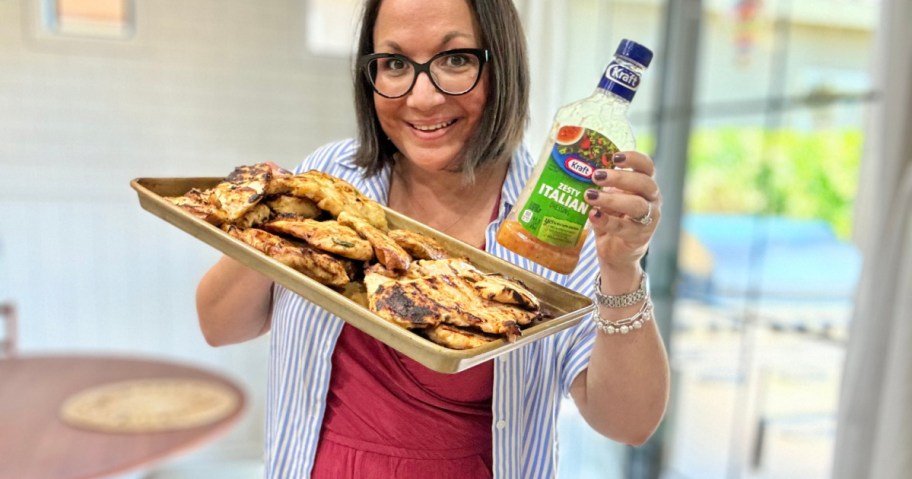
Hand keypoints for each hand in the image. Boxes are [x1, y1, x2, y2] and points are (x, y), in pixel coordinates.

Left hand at [585, 151, 660, 269]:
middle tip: (596, 176)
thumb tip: (577, 169)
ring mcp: (649, 219)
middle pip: (643, 183)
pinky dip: (606, 220)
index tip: (614, 156)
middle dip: (619, 177)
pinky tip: (593, 215)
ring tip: (590, 196)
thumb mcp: (608, 198)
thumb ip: (601, 186)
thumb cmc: (613, 217)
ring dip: (612, 199)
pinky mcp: (639, 236)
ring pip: (637, 205)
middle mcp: (652, 199)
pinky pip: (624, 227)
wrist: (617, 251)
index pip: (647, 166)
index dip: (634, 158)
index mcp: (645, 184)